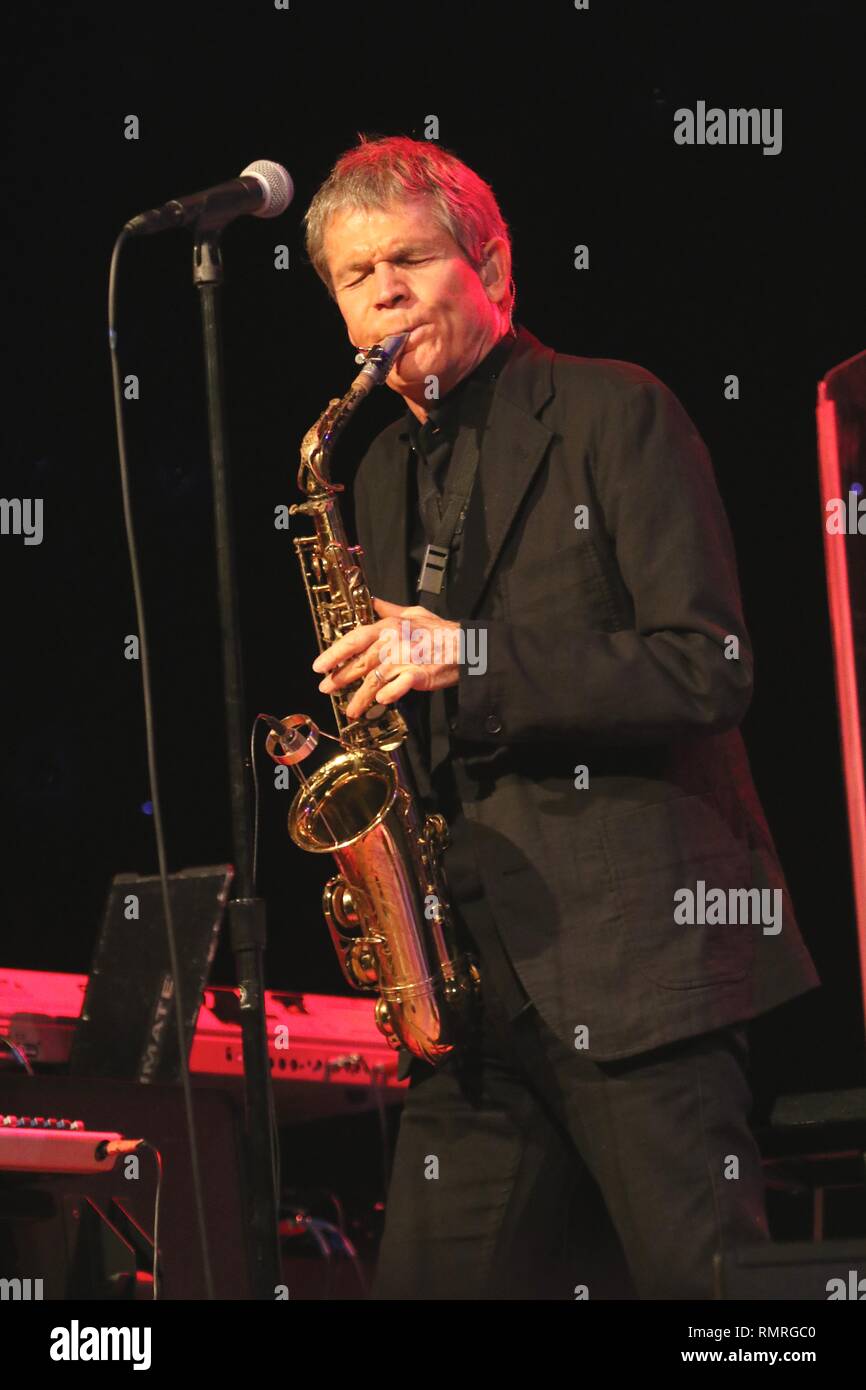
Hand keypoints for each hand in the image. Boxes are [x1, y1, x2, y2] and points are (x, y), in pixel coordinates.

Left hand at [312, 597, 461, 719]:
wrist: (466, 645)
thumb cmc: (441, 631)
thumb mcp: (414, 613)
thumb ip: (390, 609)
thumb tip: (373, 602)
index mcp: (388, 627)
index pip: (354, 639)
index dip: (334, 653)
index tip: (319, 666)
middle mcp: (393, 642)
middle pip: (360, 662)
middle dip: (340, 678)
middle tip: (327, 689)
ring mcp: (405, 658)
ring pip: (375, 679)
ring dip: (361, 697)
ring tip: (351, 709)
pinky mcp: (419, 674)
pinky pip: (399, 686)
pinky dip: (390, 694)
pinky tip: (381, 701)